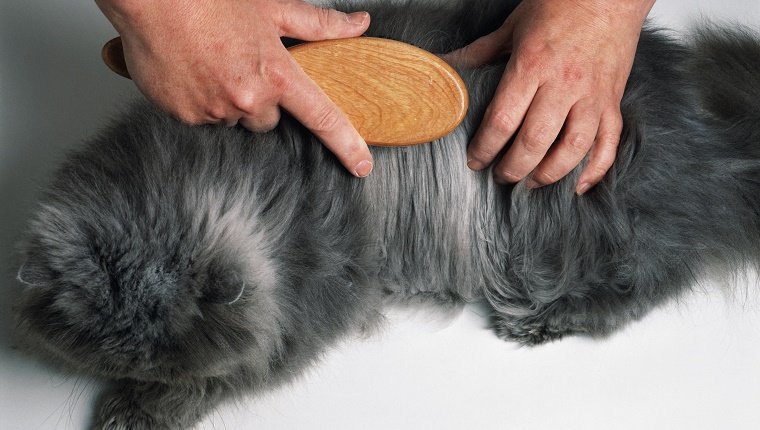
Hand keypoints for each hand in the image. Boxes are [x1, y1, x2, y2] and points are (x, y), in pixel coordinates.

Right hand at [95, 0, 373, 176]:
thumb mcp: (272, 8)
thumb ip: (319, 25)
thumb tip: (358, 25)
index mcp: (276, 74)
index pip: (323, 117)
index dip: (347, 144)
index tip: (362, 165)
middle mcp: (248, 99)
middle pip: (268, 120)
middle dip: (261, 101)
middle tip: (242, 67)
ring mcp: (214, 111)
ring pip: (234, 119)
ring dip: (229, 100)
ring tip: (213, 64)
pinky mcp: (185, 116)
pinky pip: (202, 119)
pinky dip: (201, 101)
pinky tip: (193, 71)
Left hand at [446, 0, 653, 193]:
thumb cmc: (561, 5)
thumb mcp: (513, 25)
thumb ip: (480, 53)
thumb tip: (444, 66)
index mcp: (533, 65)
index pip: (503, 120)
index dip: (484, 147)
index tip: (474, 161)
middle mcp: (563, 84)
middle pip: (534, 142)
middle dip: (512, 168)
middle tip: (499, 176)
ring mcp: (592, 96)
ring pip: (572, 149)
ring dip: (548, 174)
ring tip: (530, 183)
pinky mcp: (612, 101)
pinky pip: (608, 144)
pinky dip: (594, 170)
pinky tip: (576, 185)